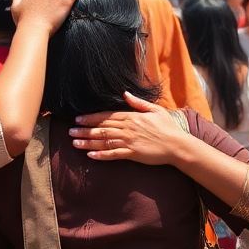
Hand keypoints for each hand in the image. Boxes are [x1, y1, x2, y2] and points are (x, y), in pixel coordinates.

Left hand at [69, 92, 190, 164]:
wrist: (178, 145)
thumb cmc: (168, 127)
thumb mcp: (155, 110)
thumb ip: (138, 102)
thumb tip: (125, 93)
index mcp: (132, 117)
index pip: (106, 116)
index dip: (91, 117)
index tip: (78, 118)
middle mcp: (128, 128)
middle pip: (101, 127)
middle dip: (84, 129)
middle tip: (70, 131)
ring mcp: (129, 141)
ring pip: (104, 140)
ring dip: (88, 141)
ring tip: (74, 142)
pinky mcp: (133, 154)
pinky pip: (113, 154)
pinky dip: (101, 154)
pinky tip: (90, 155)